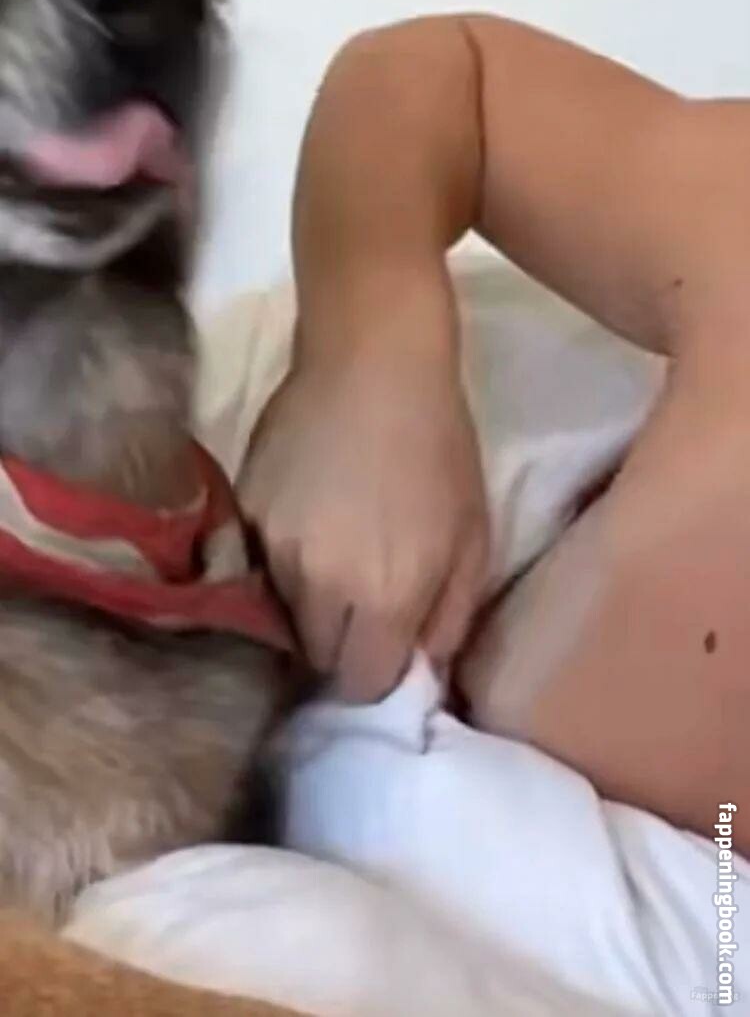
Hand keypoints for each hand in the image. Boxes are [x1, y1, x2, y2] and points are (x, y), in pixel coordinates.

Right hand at [239, 337, 487, 701]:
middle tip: (364, 602)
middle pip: (318, 656)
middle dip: (343, 643)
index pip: (362, 685)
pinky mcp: (242, 511)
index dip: (378, 675)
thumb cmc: (440, 445)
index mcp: (384, 598)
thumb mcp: (474, 534)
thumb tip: (422, 670)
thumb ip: (450, 618)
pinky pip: (258, 564)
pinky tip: (309, 518)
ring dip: (310, 602)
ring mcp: (271, 548)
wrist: (373, 358)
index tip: (388, 649)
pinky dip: (281, 558)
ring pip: (283, 612)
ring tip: (336, 553)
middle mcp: (318, 586)